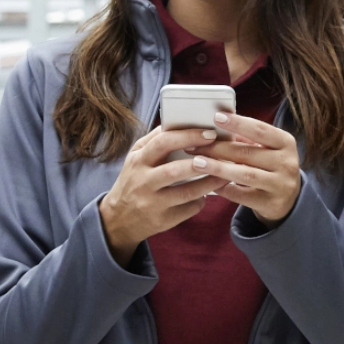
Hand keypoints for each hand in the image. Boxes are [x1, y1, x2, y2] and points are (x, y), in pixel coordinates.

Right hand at [98, 124, 224, 265]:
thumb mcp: (135, 158)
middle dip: (202, 162)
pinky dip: (201, 200)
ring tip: (224, 175)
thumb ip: (154, 141)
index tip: (210, 134)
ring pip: (186, 192)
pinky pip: (188, 209)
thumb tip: (179, 123)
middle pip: (174, 170)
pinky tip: (208, 194)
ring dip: (209, 183)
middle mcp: (143, 181)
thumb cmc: (133, 181)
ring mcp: (152, 203)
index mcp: (138, 160)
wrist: (119, 218)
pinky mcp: (162, 220)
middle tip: (222, 155)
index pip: (163, 143)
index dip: (188, 137)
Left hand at [197, 111, 302, 225]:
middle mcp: (286, 163)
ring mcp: (280, 185)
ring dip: (218, 168)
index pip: (260, 130)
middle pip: (247, 153)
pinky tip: (208, 183)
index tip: (216, 117)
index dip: (238, 123)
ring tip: (197, 162)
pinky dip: (223, 188)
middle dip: (218, 148)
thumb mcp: (267, 149)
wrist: (289, 200)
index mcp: (286, 143)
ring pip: (244, 174)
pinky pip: (242, 196)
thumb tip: (216, 127)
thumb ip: (247, 139)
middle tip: (194, 144)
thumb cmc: (271, 167)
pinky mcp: (270, 203)